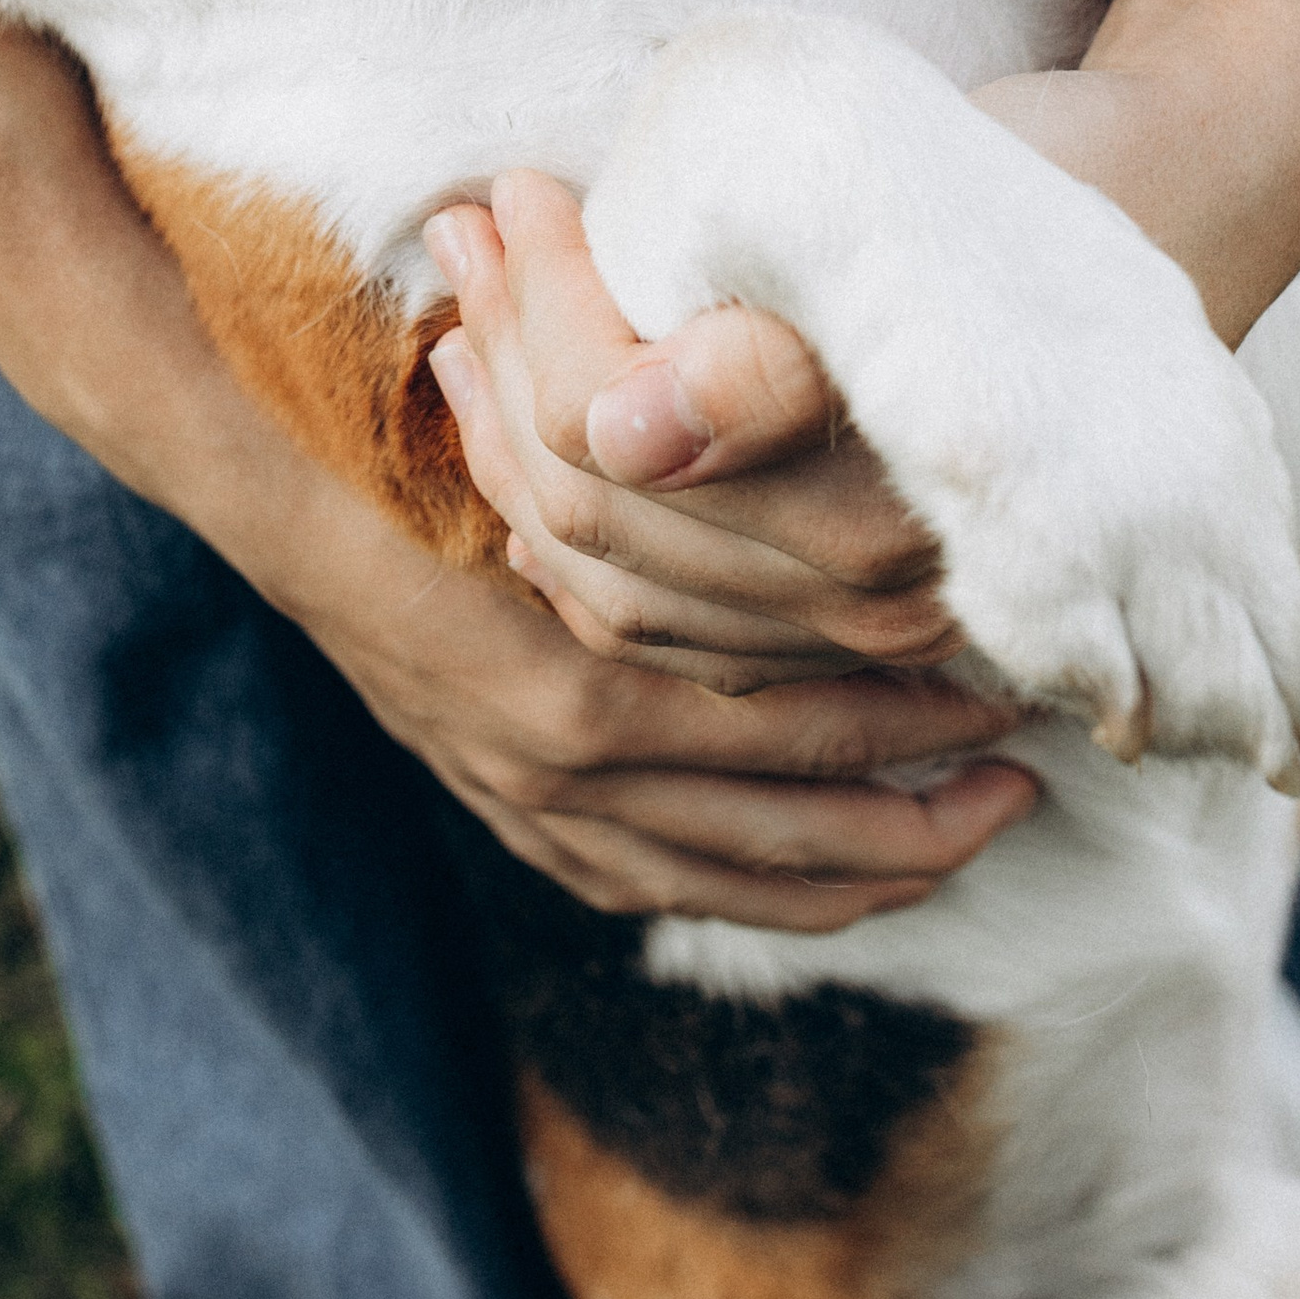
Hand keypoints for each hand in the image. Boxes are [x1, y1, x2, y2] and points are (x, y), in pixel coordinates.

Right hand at [243, 443, 1037, 925]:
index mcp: (576, 685)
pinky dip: (748, 895)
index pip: (789, 726)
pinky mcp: (508, 816)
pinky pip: (649, 890)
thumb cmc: (425, 428)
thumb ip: (661, 450)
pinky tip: (823, 881)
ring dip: (857, 872)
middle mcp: (559, 772)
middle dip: (920, 811)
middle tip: (1025, 777)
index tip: (1001, 675)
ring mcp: (528, 808)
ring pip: (728, 882)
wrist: (274, 485)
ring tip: (962, 840)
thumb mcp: (549, 427)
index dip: (906, 712)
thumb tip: (805, 404)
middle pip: (781, 828)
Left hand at [429, 0, 1299, 678]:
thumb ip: (763, 363)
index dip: (539, 305)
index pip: (616, 433)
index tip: (519, 182)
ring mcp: (866, 626)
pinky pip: (649, 622)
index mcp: (889, 487)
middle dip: (505, 350)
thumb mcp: (892, 227)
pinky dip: (551, 522)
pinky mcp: (841, 630)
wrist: (1165, 224)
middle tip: (467, 218)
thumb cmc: (1014, 194)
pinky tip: (505, 415)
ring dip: (501, 437)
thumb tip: (620, 430)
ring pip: (605, 579)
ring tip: (464, 294)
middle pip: (598, 506)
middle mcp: (884, 588)